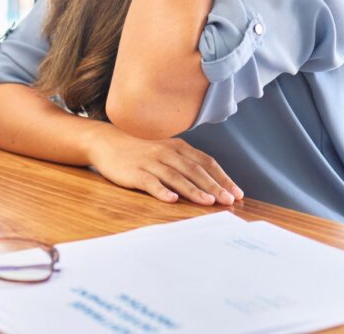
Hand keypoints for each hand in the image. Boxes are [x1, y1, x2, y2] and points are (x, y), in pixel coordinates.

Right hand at [86, 125, 243, 205]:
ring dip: (194, 190)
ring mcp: (151, 162)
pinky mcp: (135, 172)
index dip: (223, 177)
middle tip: (229, 200)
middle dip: (214, 186)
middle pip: (195, 170)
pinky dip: (162, 191)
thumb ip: (184, 162)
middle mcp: (167, 152)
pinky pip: (150, 182)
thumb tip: (210, 181)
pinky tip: (172, 200)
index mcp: (178, 146)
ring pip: (176, 177)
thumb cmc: (140, 149)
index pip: (206, 162)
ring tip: (208, 202)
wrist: (106, 141)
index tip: (237, 192)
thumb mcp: (165, 150)